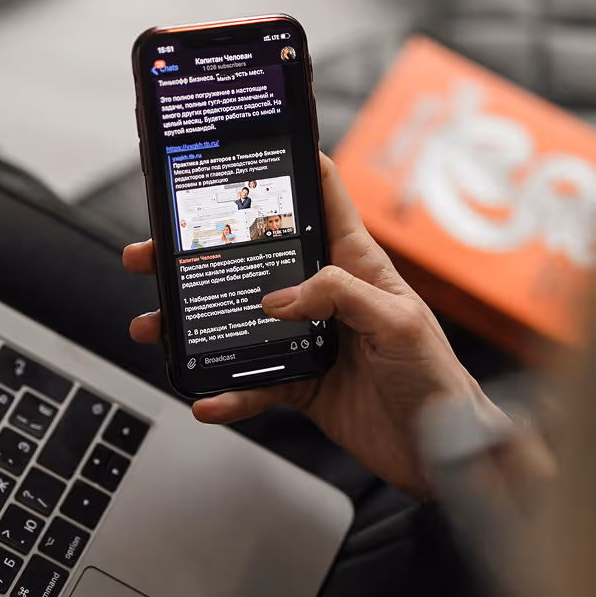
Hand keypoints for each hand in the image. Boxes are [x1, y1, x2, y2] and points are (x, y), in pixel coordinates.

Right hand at [123, 153, 504, 494]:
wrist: (441, 452)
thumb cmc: (437, 378)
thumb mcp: (399, 322)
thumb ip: (342, 296)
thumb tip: (279, 298)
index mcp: (356, 265)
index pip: (322, 199)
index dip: (290, 166)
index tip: (245, 144)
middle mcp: (324, 296)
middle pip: (253, 262)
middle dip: (200, 253)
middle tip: (155, 251)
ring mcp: (306, 339)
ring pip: (238, 323)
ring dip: (194, 325)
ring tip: (156, 327)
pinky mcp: (299, 383)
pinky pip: (252, 383)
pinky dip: (226, 392)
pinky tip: (206, 398)